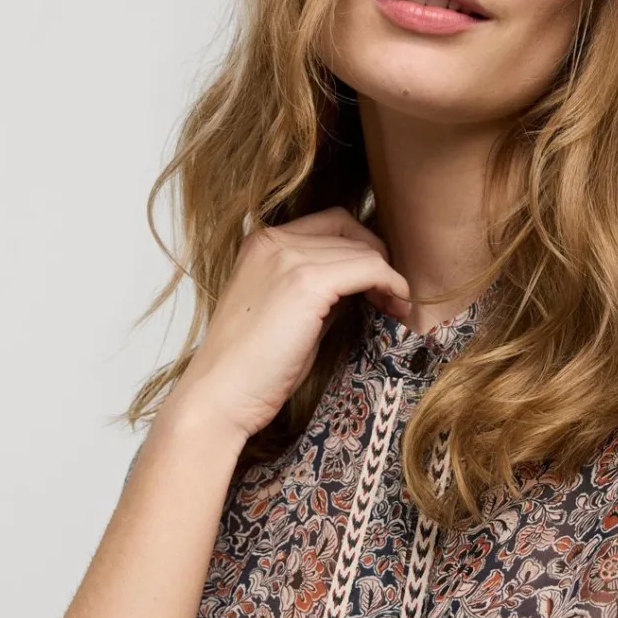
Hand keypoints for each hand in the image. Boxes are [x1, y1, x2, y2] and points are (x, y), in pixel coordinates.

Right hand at [160, 205, 410, 440]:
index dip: (361, 248)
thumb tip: (361, 283)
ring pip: (363, 249)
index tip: (376, 282)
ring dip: (387, 276)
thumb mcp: (286, 312)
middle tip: (392, 296)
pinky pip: (370, 268)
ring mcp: (288, 258)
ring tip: (395, 308)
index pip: (330, 223)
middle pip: (349, 230)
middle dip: (378, 259)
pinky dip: (391, 283)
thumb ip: (318, 289)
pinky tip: (396, 306)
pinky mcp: (306, 282)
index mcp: (261, 243)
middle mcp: (273, 241)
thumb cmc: (252, 367)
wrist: (221, 395)